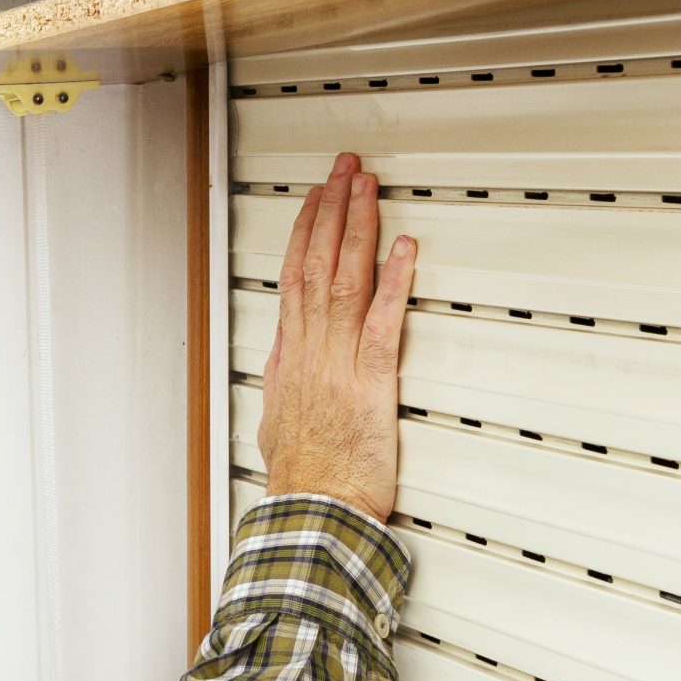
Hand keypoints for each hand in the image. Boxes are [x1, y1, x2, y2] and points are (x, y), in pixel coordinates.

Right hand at [260, 152, 415, 522]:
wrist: (313, 512)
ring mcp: (338, 364)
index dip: (305, 232)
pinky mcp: (370, 384)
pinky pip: (382, 324)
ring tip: (366, 188)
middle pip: (318, 264)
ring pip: (344, 281)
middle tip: (345, 169)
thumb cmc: (303, 478)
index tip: (316, 200)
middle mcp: (311, 351)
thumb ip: (285, 381)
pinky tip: (403, 251)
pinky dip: (393, 285)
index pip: (293, 277)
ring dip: (357, 229)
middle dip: (331, 210)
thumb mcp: (277, 421)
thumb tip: (283, 358)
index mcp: (290, 358)